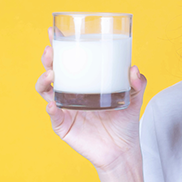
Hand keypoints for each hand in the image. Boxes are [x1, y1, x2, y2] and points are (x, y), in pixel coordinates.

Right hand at [35, 27, 146, 171]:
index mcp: (85, 82)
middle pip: (52, 72)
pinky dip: (51, 110)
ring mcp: (65, 109)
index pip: (69, 61)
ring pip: (46, 91)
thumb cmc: (125, 120)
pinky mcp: (64, 126)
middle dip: (48, 59)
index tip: (55, 32)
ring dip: (44, 80)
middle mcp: (72, 93)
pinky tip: (54, 104)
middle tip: (51, 51)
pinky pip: (54, 116)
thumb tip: (133, 69)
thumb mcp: (135, 96)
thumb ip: (137, 82)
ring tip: (51, 74)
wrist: (123, 149)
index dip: (59, 47)